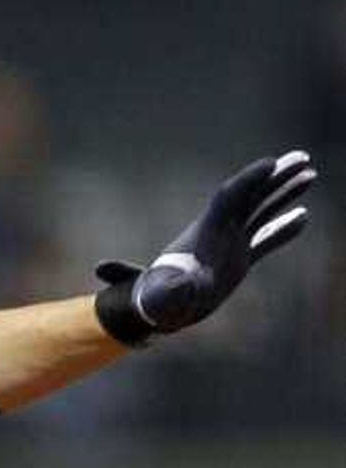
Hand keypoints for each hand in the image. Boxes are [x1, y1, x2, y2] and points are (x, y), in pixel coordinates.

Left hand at [95, 152, 316, 343]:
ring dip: (285, 194)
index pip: (229, 197)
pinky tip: (303, 217)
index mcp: (204, 232)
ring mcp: (231, 243)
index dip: (249, 179)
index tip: (271, 164)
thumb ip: (173, 288)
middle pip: (251, 195)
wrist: (160, 309)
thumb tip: (182, 287)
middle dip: (276, 177)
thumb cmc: (158, 301)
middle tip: (303, 158)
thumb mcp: (165, 296)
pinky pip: (266, 239)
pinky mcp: (239, 259)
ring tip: (310, 174)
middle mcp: (220, 231)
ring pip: (262, 211)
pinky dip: (284, 229)